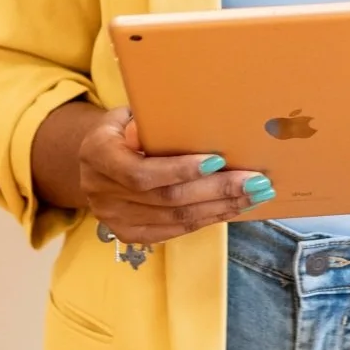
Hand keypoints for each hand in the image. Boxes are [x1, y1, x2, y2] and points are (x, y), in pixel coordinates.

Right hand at [77, 107, 274, 242]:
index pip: (142, 173)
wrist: (94, 160)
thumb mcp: (125, 115)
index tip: (218, 160)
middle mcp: (103, 194)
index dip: (181, 170)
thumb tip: (180, 126)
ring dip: (221, 207)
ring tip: (255, 195)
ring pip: (177, 219)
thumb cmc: (120, 130)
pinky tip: (233, 207)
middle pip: (168, 199)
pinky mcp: (131, 234)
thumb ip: (147, 123)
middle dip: (217, 190)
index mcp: (97, 156)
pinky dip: (209, 218)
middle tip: (256, 181)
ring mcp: (115, 219)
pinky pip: (176, 230)